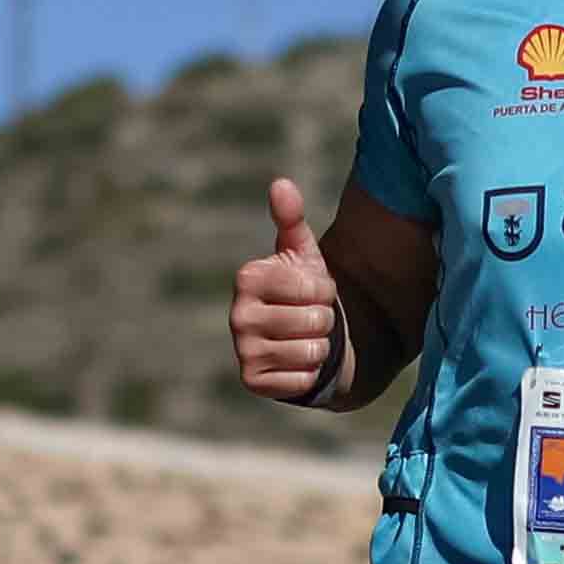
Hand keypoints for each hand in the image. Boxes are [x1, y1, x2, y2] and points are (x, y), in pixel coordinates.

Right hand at [233, 178, 343, 407]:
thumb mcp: (301, 254)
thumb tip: (280, 183)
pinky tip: (295, 363)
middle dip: (323, 320)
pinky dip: (308, 373)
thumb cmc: (301, 292)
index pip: (315, 288)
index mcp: (248, 277)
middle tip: (307, 318)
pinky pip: (302, 379)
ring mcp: (242, 350)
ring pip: (311, 351)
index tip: (311, 292)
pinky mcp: (252, 380)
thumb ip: (291, 218)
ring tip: (302, 339)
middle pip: (316, 320)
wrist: (299, 340)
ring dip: (318, 347)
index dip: (325, 291)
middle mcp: (237, 314)